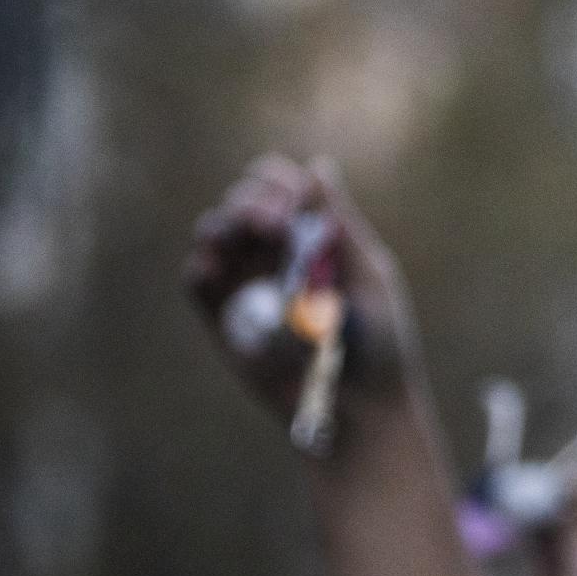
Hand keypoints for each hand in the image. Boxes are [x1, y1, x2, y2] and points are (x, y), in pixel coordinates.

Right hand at [185, 154, 419, 439]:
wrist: (362, 409)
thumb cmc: (379, 340)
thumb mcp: (366, 274)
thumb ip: (338, 224)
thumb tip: (316, 166)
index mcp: (314, 235)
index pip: (281, 187)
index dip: (278, 185)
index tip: (292, 209)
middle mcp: (276, 253)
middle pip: (243, 201)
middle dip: (252, 202)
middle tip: (274, 226)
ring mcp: (248, 283)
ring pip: (215, 232)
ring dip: (223, 224)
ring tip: (242, 239)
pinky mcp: (224, 320)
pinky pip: (197, 282)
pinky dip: (200, 265)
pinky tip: (215, 266)